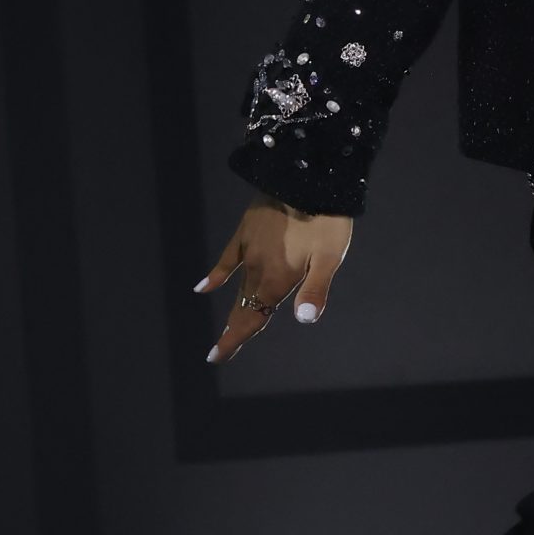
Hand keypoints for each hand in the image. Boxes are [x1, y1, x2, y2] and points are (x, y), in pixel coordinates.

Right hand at [197, 197, 352, 364]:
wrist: (307, 177)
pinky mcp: (246, 232)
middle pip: (244, 307)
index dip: (235, 339)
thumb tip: (304, 320)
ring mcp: (249, 249)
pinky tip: (204, 287)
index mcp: (277, 279)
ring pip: (239, 287)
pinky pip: (228, 259)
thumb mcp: (329, 257)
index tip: (215, 357)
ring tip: (227, 328)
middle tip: (217, 353)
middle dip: (233, 331)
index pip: (252, 317)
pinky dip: (217, 275)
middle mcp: (258, 269)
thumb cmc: (325, 220)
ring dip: (234, 308)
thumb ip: (316, 289)